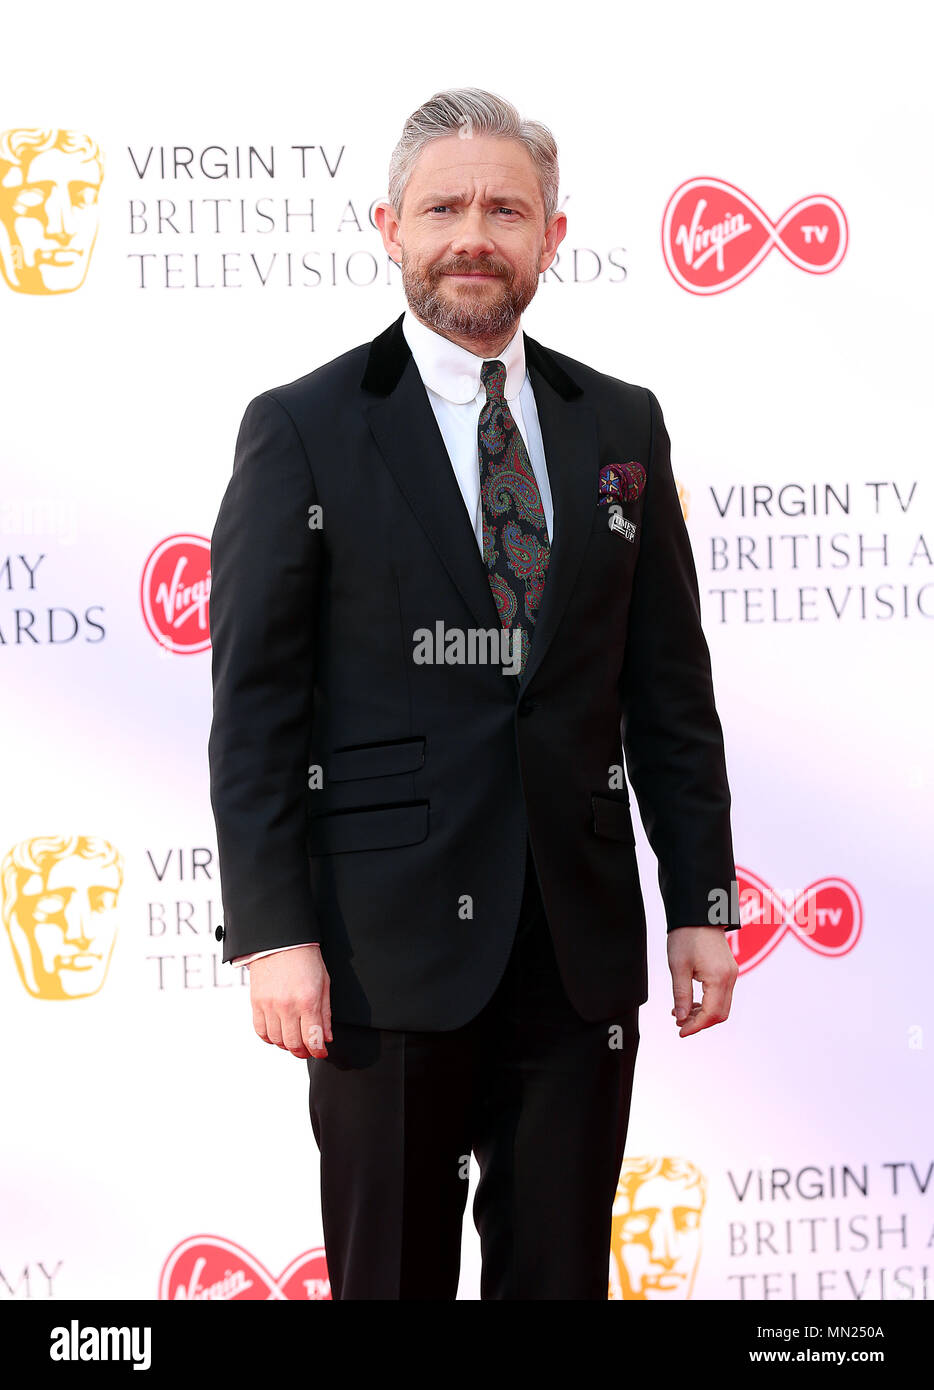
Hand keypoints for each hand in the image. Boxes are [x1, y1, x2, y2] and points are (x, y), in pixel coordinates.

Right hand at [249, 944, 332, 1059]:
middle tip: (308, 1049)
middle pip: (294, 1044)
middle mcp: (287, 1006)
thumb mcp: (324, 983)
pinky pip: (261, 1031)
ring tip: (294, 1040)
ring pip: (277, 1040)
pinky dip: (270, 1038)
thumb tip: (326, 1037)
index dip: (318, 1051)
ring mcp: (269, 1006)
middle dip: (303, 1051)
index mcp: (308, 1000)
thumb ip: (325, 1013)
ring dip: (287, 1045)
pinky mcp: (256, 1003)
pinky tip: (278, 1033)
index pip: (313, 1039)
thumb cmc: (305, 958)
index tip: (321, 1052)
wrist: (279, 940)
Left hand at [666, 927, 736, 1037]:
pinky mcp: (728, 970)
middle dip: (700, 1022)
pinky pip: (722, 994)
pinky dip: (708, 1002)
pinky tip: (691, 1001)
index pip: (711, 1014)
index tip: (680, 1032)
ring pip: (722, 1005)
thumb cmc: (686, 936)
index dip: (696, 1027)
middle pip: (720, 1014)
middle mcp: (730, 978)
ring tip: (681, 1012)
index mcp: (718, 978)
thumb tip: (682, 1019)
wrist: (699, 914)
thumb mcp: (678, 967)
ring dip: (703, 1013)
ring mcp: (731, 974)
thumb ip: (681, 995)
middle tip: (680, 1023)